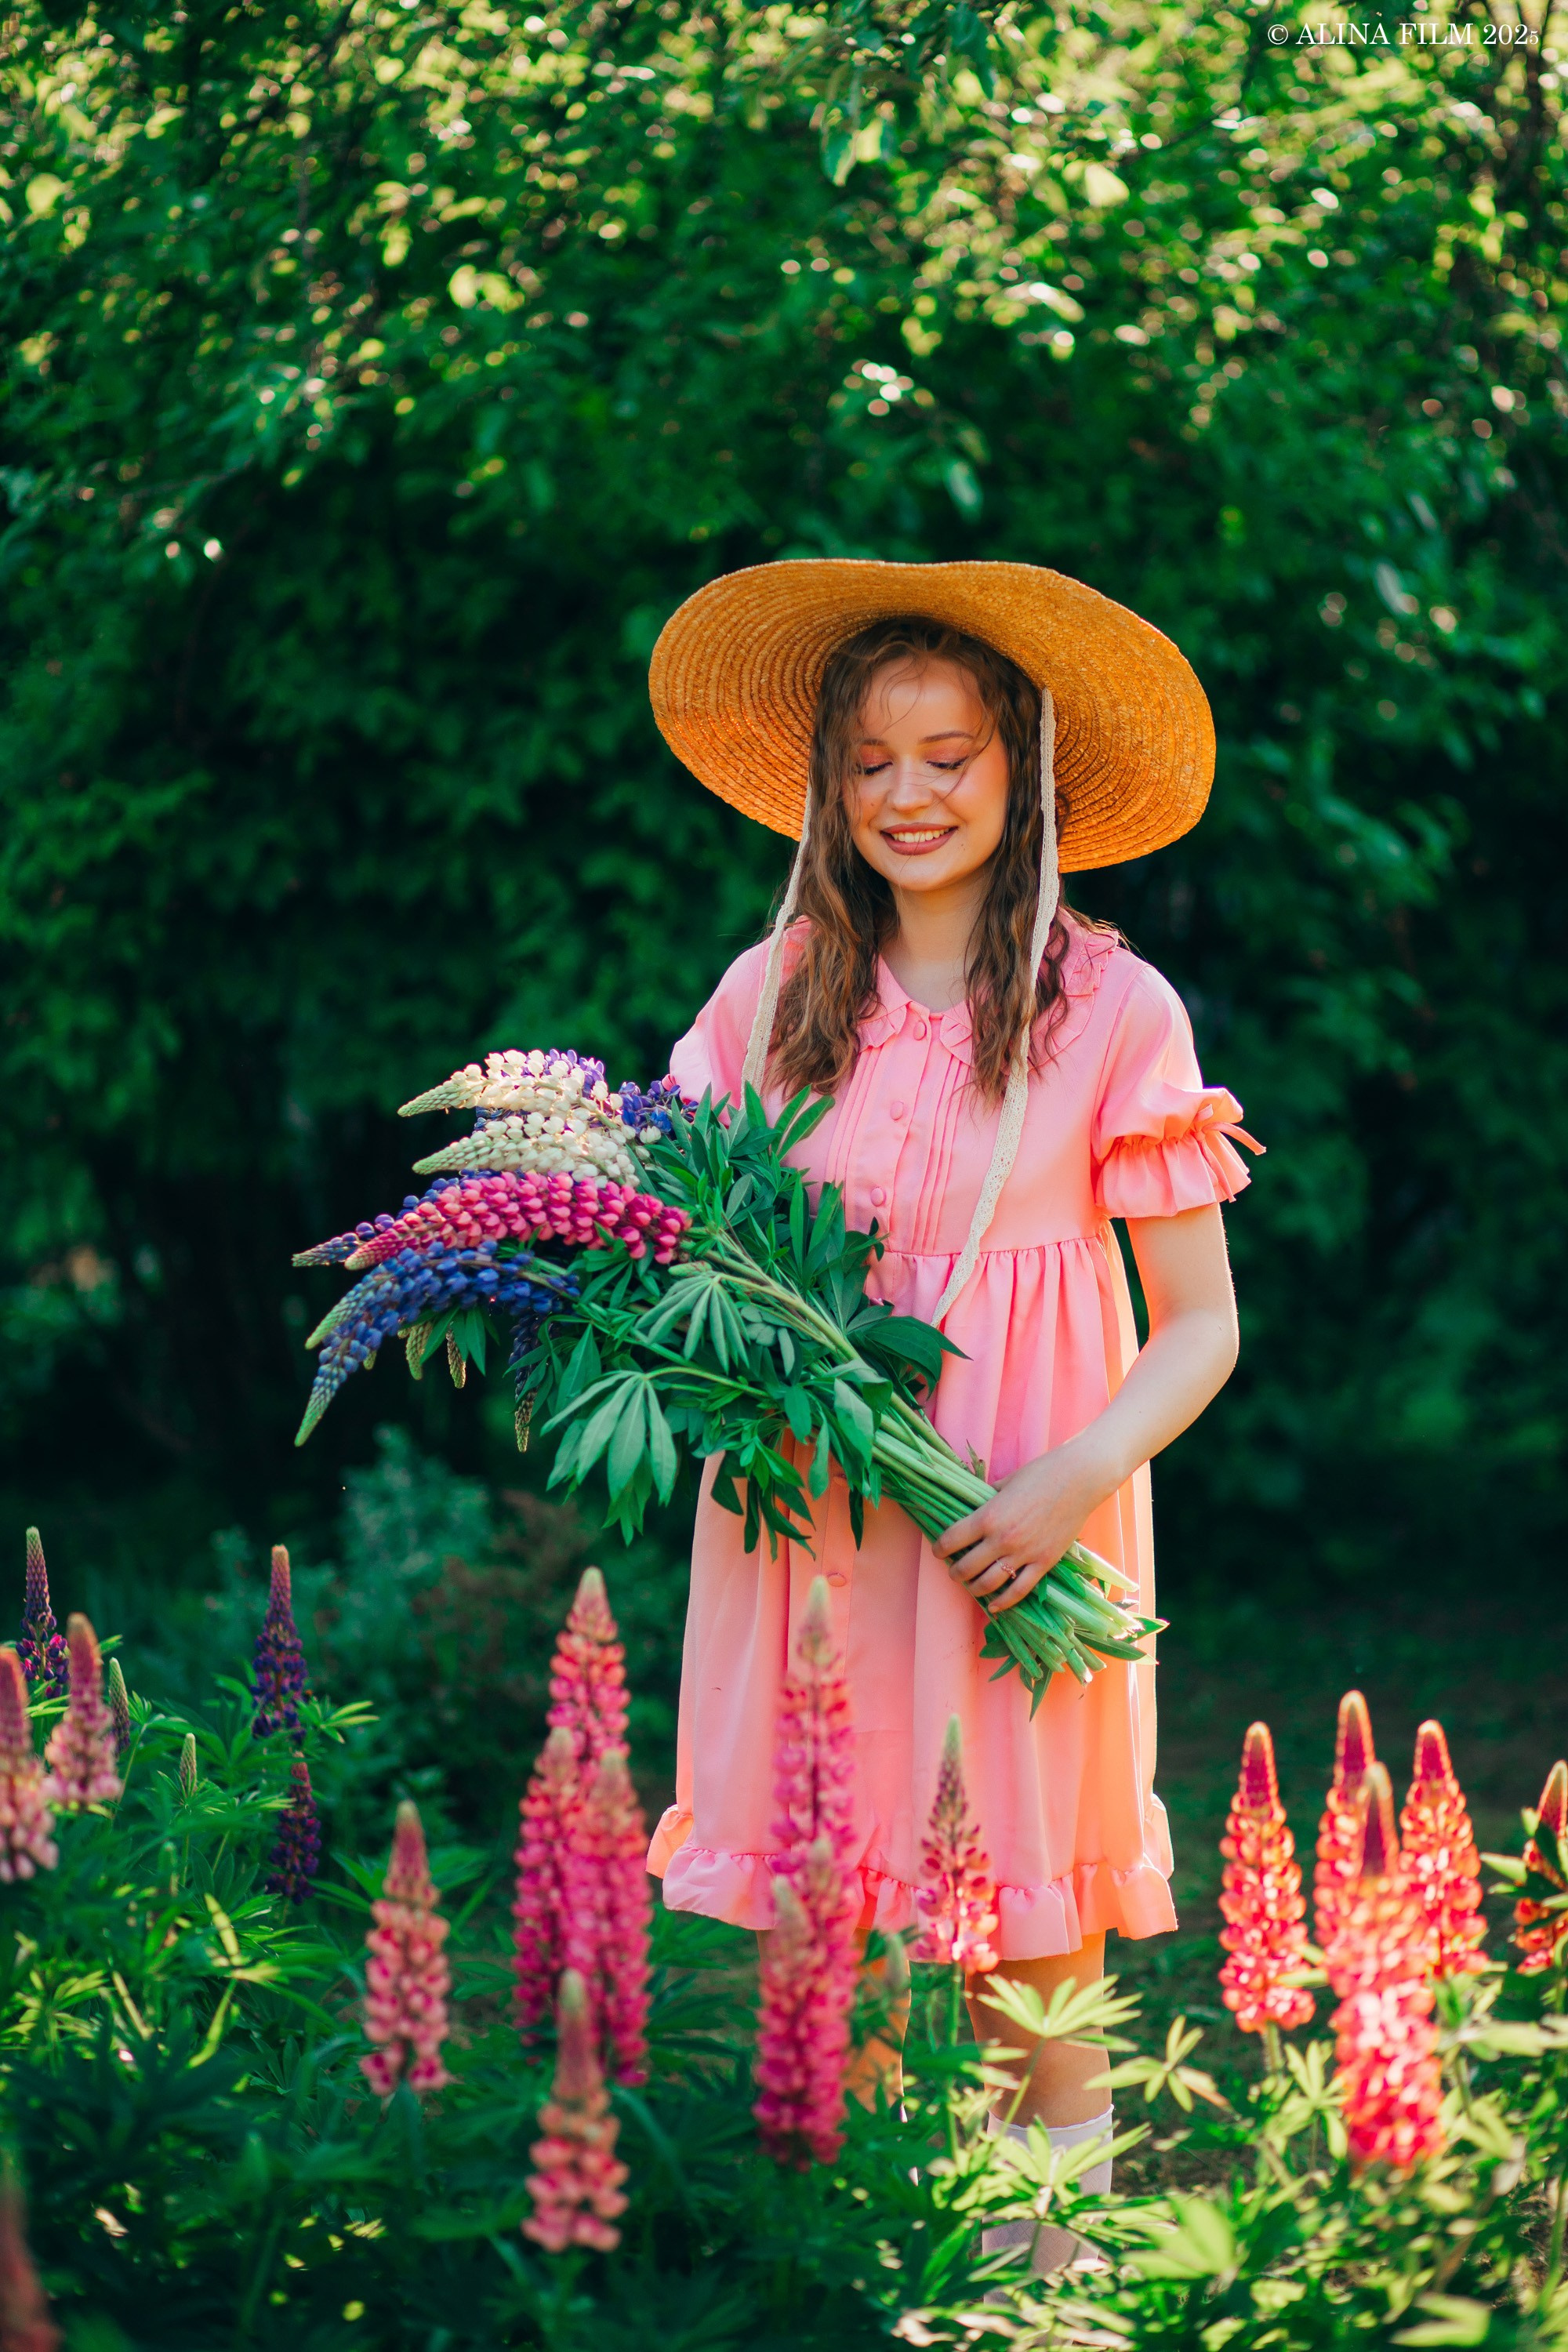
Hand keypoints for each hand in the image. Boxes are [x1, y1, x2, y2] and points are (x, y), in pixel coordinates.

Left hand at [933, 1443, 1104, 1611]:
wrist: (1078, 1479)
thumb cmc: (1041, 1474)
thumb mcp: (1005, 1483)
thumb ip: (988, 1500)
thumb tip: (975, 1507)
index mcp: (988, 1516)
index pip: (952, 1540)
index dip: (939, 1549)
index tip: (938, 1551)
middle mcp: (1002, 1539)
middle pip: (966, 1567)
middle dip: (954, 1572)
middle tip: (953, 1570)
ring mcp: (1023, 1554)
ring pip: (988, 1583)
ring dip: (973, 1587)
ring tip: (969, 1585)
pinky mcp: (1044, 1563)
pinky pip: (1019, 1590)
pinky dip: (1003, 1602)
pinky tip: (994, 1605)